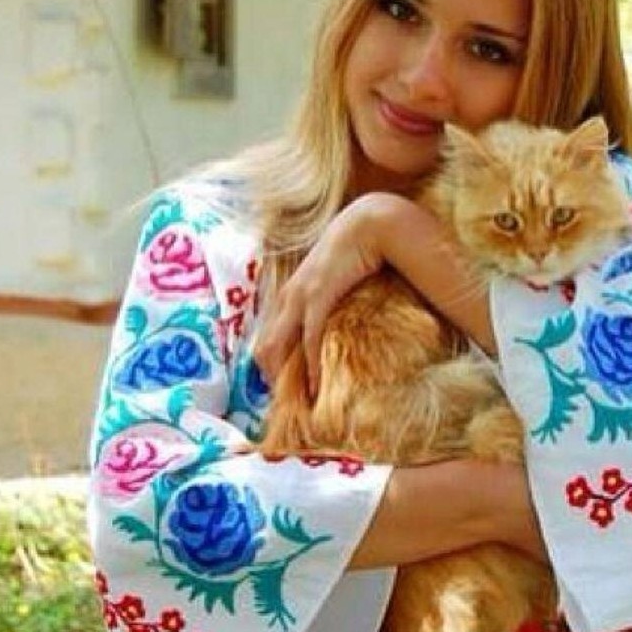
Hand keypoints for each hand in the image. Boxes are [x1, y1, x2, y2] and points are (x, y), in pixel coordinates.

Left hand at [254, 194, 399, 393]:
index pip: (267, 338)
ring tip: (298, 403)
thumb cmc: (356, 251)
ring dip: (285, 379)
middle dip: (271, 380)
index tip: (284, 390)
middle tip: (287, 406)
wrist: (367, 225)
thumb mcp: (335, 280)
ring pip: (277, 348)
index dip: (271, 367)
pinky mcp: (317, 296)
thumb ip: (330, 299)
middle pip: (264, 348)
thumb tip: (337, 321)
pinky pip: (308, 340)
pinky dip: (309, 366)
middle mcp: (287, 297)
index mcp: (289, 294)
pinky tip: (315, 384)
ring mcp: (299, 297)